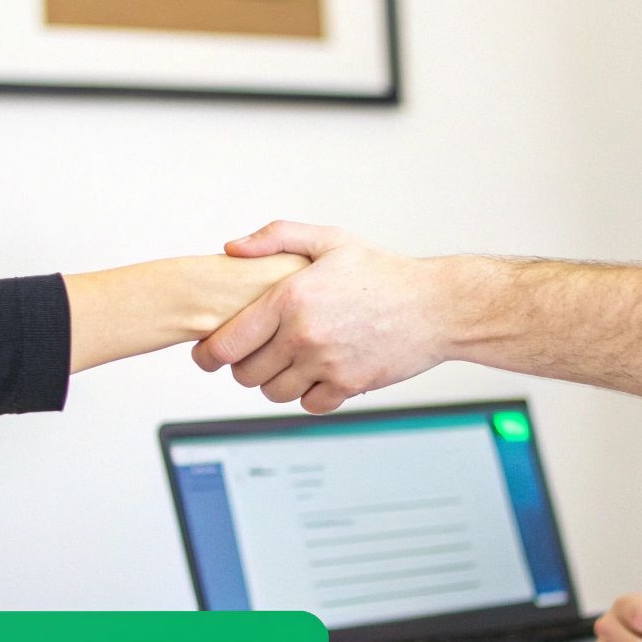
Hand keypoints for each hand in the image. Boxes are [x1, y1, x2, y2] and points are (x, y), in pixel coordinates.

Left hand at [192, 221, 447, 413]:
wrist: (434, 306)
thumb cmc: (383, 272)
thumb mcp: (329, 240)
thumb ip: (276, 237)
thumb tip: (232, 249)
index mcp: (290, 298)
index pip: (226, 343)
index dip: (207, 355)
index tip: (206, 355)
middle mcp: (303, 334)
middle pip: (245, 373)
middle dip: (244, 367)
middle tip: (254, 355)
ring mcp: (325, 363)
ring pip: (273, 392)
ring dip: (274, 382)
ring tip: (287, 363)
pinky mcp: (347, 385)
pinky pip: (308, 404)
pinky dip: (307, 395)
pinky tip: (316, 374)